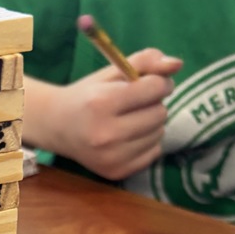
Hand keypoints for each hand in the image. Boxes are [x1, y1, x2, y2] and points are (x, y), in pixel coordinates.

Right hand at [25, 49, 183, 180]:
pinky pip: (154, 153)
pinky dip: (148, 142)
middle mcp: (106, 134)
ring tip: (130, 120)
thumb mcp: (112, 71)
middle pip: (160, 113)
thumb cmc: (88, 95)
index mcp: (102, 103)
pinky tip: (129, 137)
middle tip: (135, 104)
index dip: (157, 82)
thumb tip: (177, 64)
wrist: (57, 127)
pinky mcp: (117, 172)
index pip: (155, 88)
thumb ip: (146, 61)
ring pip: (159, 133)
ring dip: (151, 124)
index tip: (148, 83)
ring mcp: (111, 157)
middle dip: (153, 104)